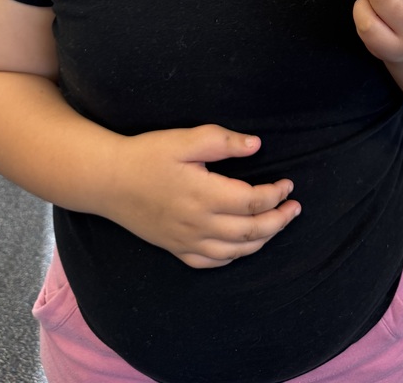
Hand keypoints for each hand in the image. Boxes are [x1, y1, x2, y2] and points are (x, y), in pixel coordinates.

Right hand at [101, 125, 300, 268]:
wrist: (108, 180)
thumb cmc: (147, 155)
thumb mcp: (184, 139)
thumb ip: (222, 141)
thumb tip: (256, 145)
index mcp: (204, 195)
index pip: (252, 202)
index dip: (276, 195)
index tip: (288, 184)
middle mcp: (198, 224)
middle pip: (250, 231)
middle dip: (278, 221)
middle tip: (295, 208)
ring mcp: (186, 240)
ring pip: (235, 252)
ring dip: (261, 240)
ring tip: (276, 225)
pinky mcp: (174, 248)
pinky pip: (210, 262)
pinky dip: (233, 257)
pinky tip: (241, 247)